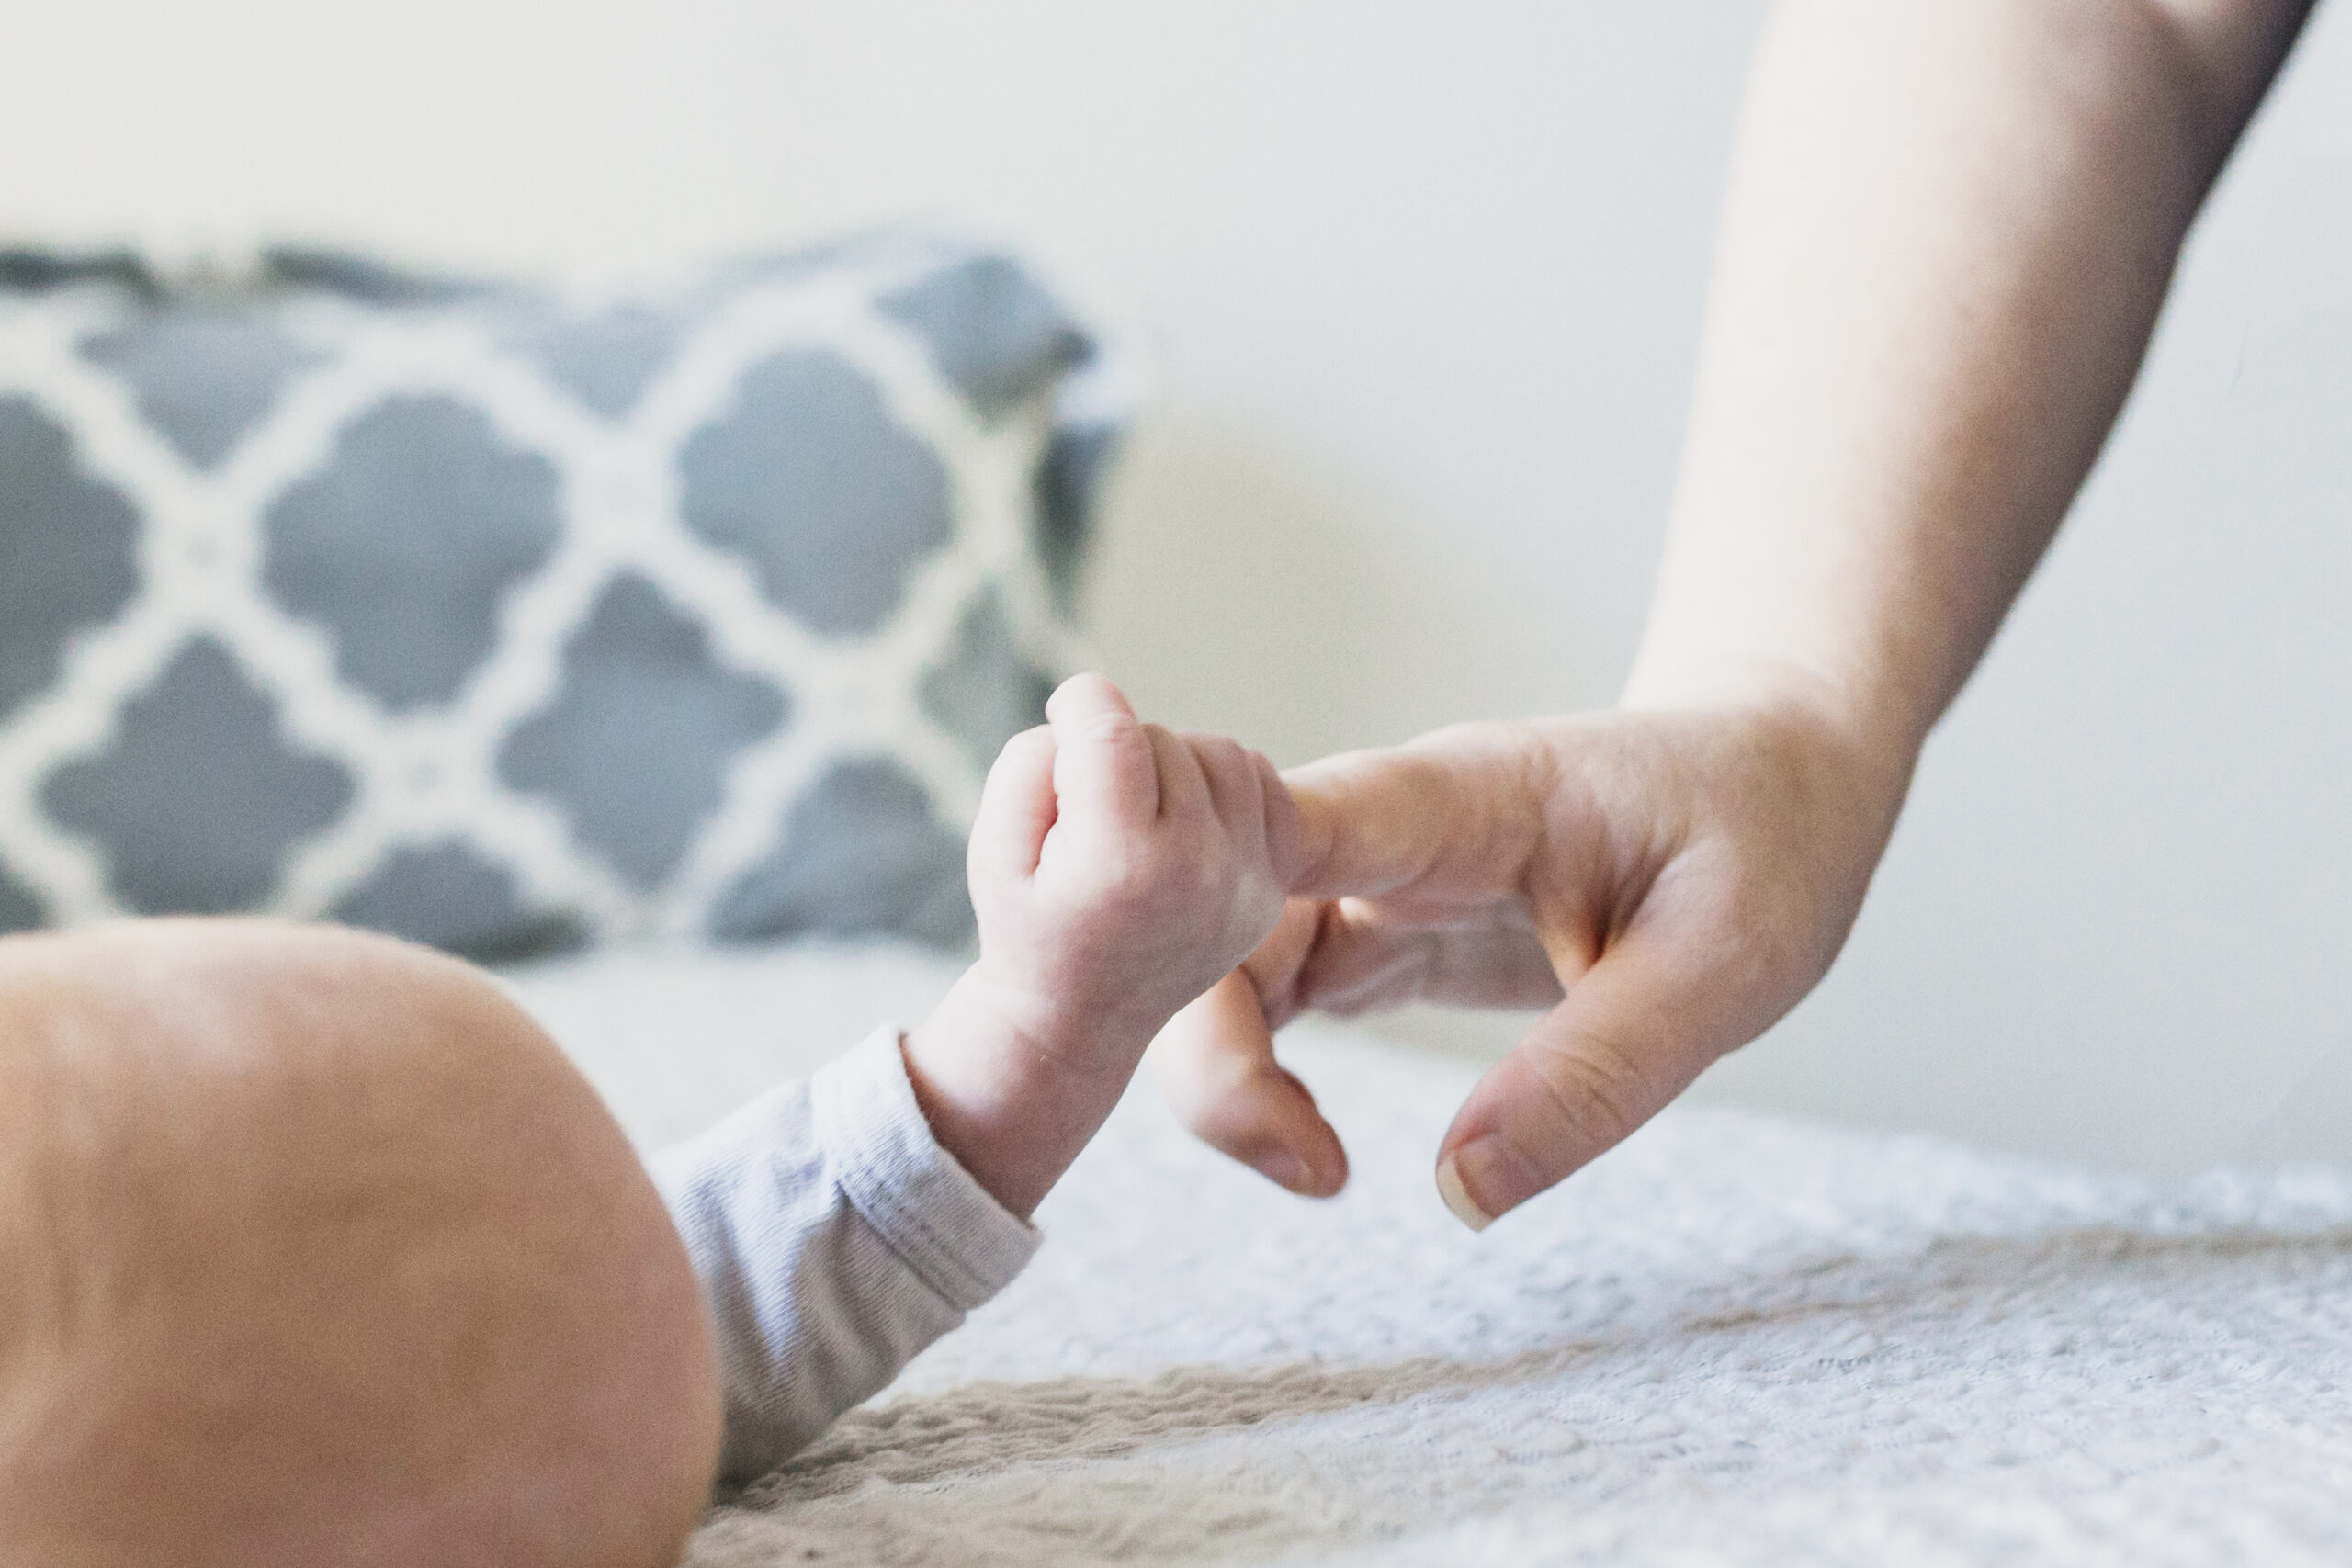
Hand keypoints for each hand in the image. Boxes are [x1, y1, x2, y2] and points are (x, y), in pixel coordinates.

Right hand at [904, 674, 1298, 1216]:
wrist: (1084, 1020)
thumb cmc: (1029, 924)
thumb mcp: (994, 848)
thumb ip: (1031, 764)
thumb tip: (1095, 714)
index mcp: (1119, 864)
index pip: (1113, 732)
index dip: (1079, 704)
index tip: (1064, 713)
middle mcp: (1197, 871)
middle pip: (1160, 739)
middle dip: (1115, 750)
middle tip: (1088, 805)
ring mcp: (1246, 881)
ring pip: (1218, 751)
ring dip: (1172, 761)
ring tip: (1136, 806)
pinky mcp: (1273, 885)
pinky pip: (1263, 782)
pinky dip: (1222, 781)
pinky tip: (1183, 814)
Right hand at [1149, 697, 1909, 1224]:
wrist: (1780, 776)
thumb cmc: (1763, 833)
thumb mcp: (1725, 965)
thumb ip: (1594, 1073)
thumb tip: (1460, 1192)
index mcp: (1459, 798)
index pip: (1285, 826)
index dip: (1192, 892)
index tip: (1165, 991)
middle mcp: (1385, 831)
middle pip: (1211, 908)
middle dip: (1202, 1035)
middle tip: (1304, 1166)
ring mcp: (1372, 880)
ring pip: (1219, 960)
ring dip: (1220, 1067)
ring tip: (1316, 1172)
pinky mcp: (1383, 936)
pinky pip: (1268, 993)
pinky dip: (1255, 1073)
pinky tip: (1312, 1150)